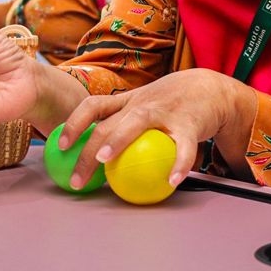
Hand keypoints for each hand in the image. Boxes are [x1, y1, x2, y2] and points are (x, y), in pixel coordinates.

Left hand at [58, 68, 258, 189]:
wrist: (210, 89)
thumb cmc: (171, 105)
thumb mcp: (144, 108)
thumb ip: (124, 128)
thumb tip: (99, 163)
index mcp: (126, 102)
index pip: (92, 107)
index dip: (73, 123)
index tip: (60, 146)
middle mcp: (140, 104)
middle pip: (106, 123)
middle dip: (86, 150)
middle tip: (76, 179)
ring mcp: (163, 110)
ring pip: (136, 122)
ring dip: (118, 141)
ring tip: (105, 162)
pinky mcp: (189, 122)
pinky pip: (182, 146)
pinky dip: (178, 164)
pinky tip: (171, 181)